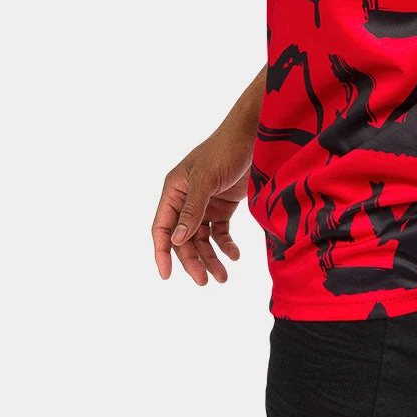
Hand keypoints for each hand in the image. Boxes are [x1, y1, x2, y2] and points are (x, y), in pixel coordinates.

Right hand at [152, 124, 253, 285]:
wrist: (254, 135)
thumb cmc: (225, 150)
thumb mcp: (206, 178)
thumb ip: (192, 209)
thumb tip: (177, 241)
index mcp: (174, 190)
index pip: (162, 228)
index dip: (162, 252)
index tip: (166, 276)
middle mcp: (186, 199)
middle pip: (184, 239)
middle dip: (193, 260)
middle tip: (205, 281)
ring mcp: (205, 203)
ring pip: (202, 239)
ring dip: (211, 258)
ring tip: (223, 276)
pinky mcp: (224, 205)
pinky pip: (220, 232)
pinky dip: (226, 245)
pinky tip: (236, 255)